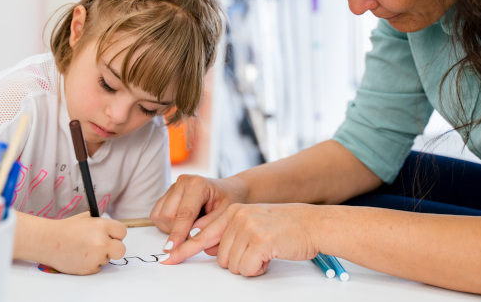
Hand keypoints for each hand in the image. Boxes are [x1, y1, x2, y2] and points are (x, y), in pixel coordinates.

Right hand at [39, 212, 126, 274]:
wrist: (48, 242)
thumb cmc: (66, 229)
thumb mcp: (86, 218)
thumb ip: (102, 223)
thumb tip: (113, 229)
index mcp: (102, 226)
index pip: (122, 232)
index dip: (116, 234)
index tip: (112, 236)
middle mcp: (101, 241)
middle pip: (121, 250)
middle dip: (115, 248)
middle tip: (106, 246)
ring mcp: (96, 256)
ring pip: (107, 259)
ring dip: (100, 256)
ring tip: (84, 249)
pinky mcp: (89, 268)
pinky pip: (97, 267)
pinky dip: (91, 263)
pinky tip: (79, 256)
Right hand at [150, 174, 248, 252]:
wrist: (228, 190)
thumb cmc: (228, 201)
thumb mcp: (227, 214)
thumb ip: (209, 225)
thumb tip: (191, 237)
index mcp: (198, 184)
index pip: (184, 214)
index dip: (178, 234)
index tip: (172, 250)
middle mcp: (182, 182)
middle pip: (168, 215)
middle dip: (177, 231)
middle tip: (194, 234)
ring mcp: (173, 187)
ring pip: (160, 216)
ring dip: (171, 228)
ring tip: (190, 227)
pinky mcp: (166, 194)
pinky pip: (157, 215)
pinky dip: (166, 224)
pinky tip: (182, 224)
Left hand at [164, 203, 320, 276]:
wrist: (312, 224)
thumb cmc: (284, 227)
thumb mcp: (252, 223)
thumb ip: (228, 232)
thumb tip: (206, 248)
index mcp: (231, 211)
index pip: (201, 234)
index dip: (183, 249)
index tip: (168, 258)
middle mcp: (236, 217)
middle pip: (219, 258)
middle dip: (238, 261)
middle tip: (258, 251)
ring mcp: (247, 227)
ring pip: (232, 265)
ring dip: (249, 266)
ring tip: (266, 251)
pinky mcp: (259, 241)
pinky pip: (246, 268)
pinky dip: (258, 269)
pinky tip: (270, 256)